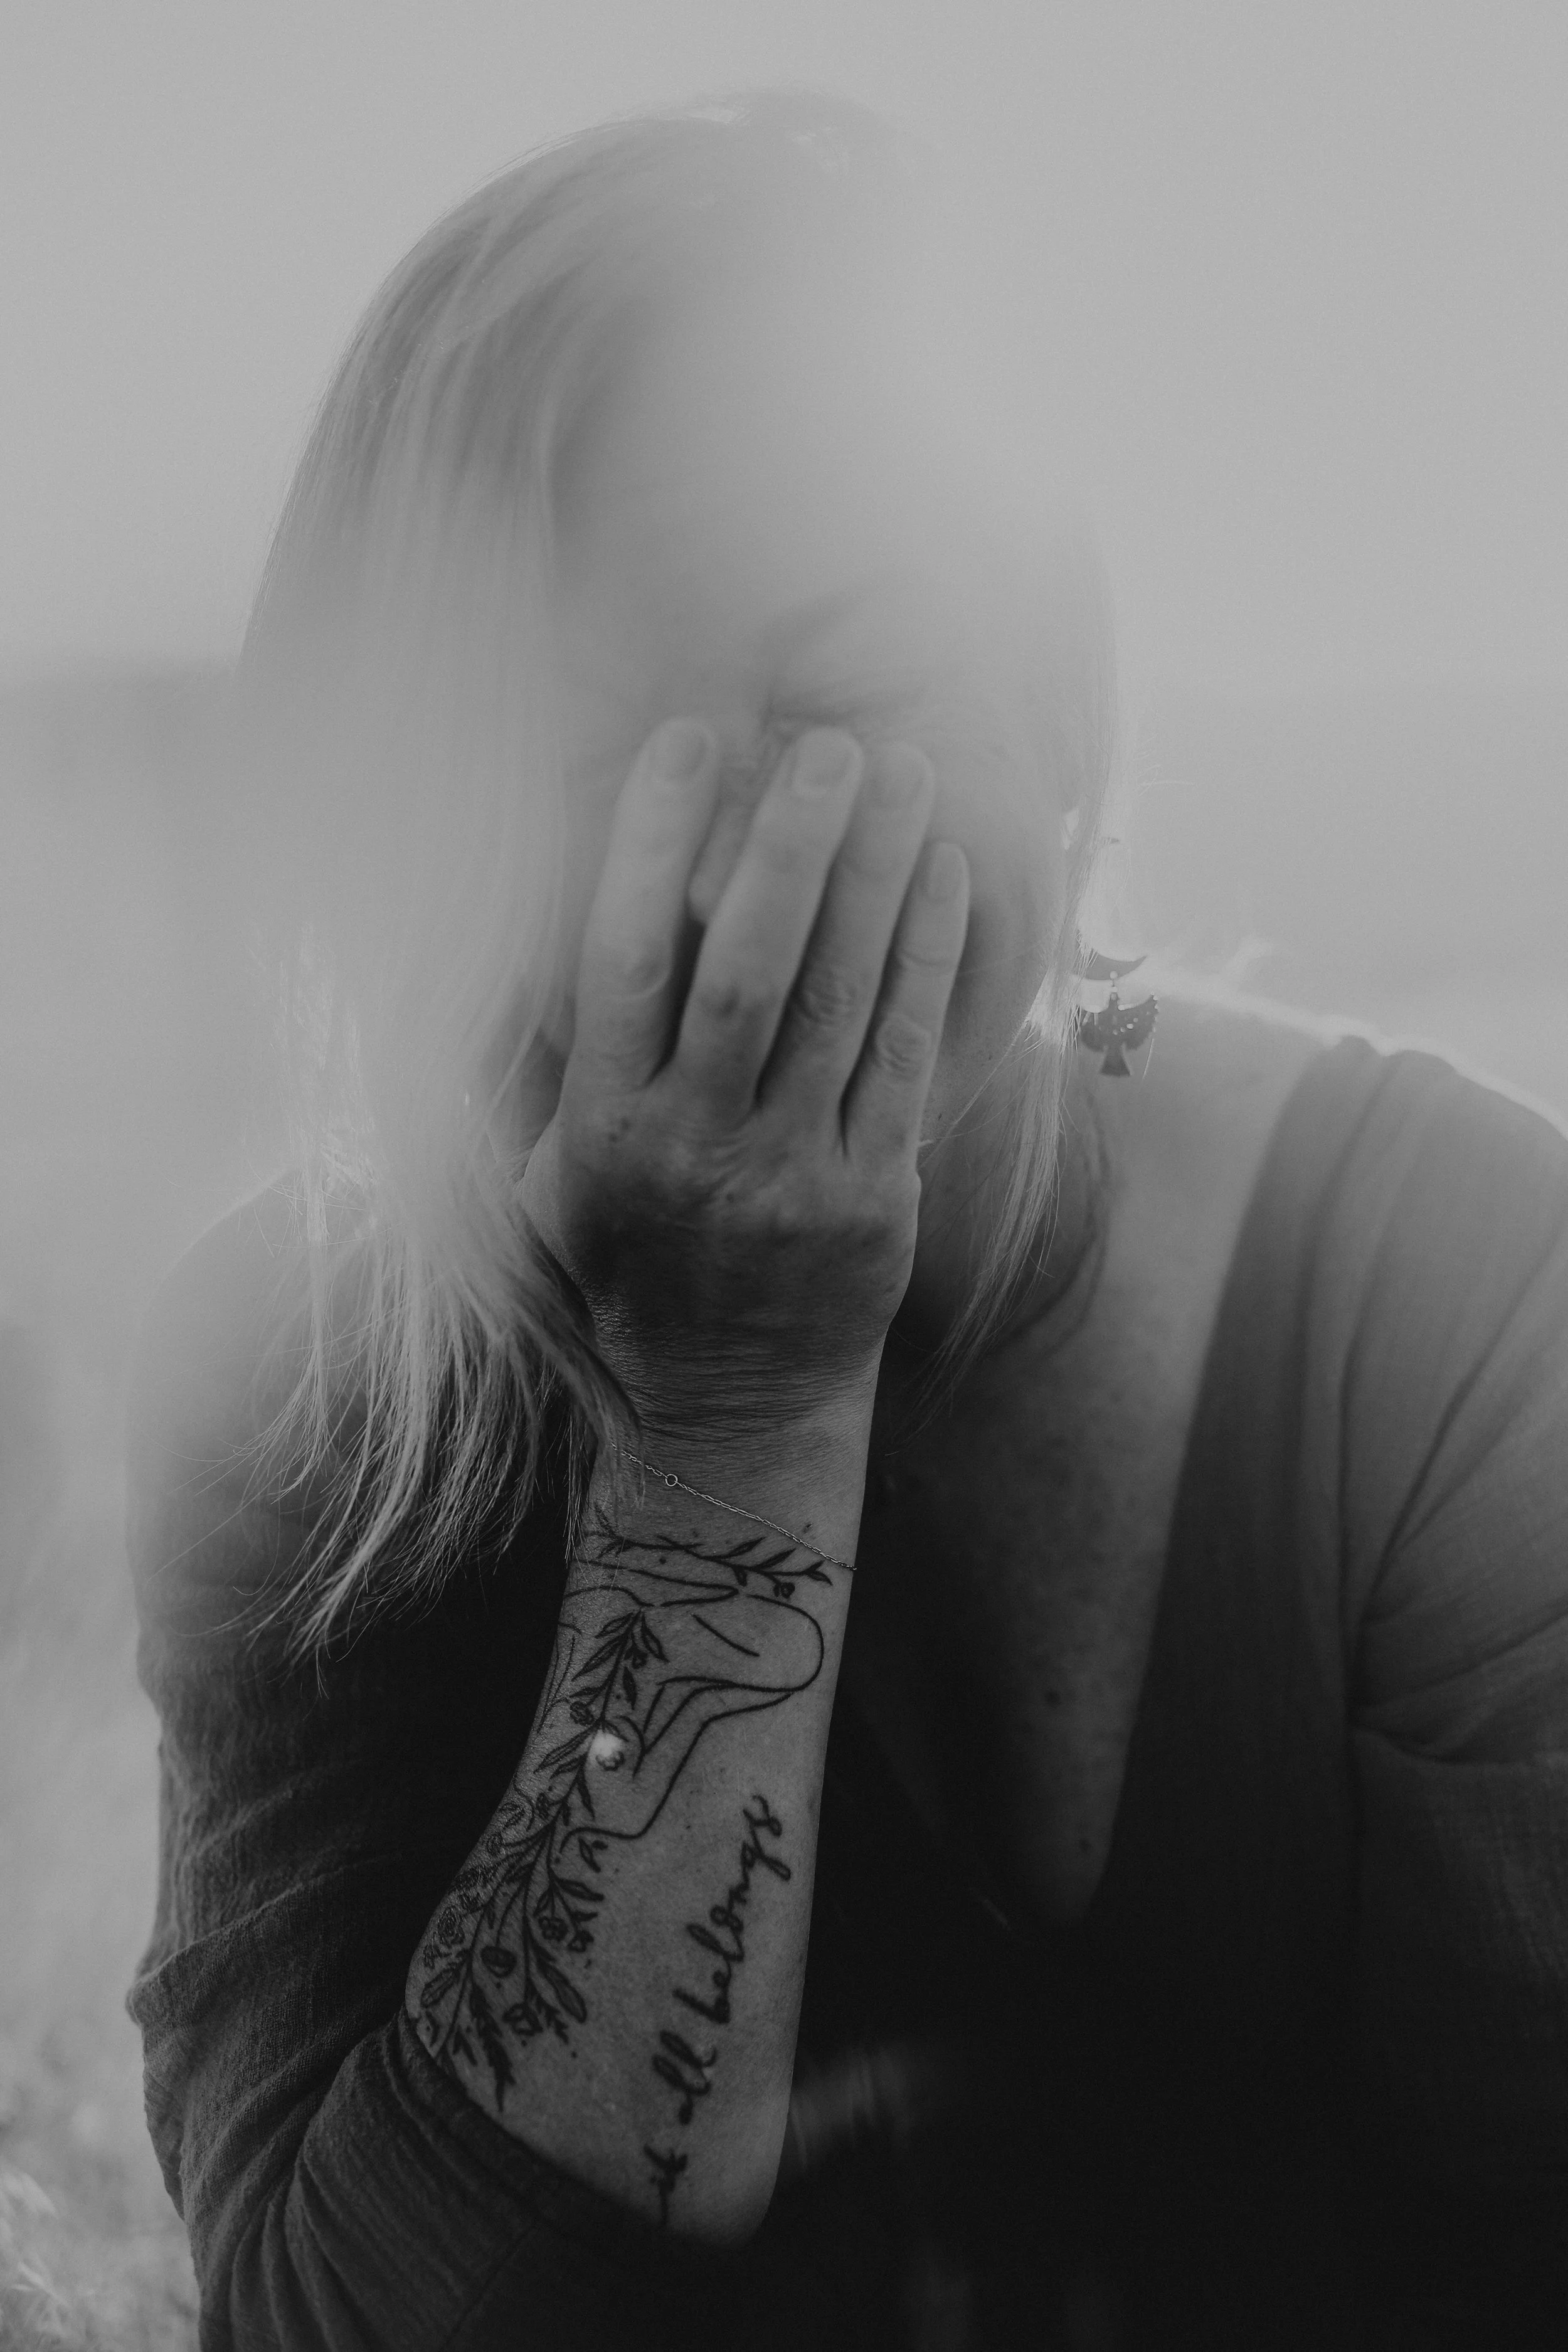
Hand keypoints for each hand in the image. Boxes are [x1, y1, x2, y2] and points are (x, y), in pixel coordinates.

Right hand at [520, 716, 968, 1450]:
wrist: (727, 1412)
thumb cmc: (624, 1274)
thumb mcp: (542, 1187)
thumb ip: (534, 1072)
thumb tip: (490, 940)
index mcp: (602, 1131)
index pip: (620, 964)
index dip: (647, 845)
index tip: (683, 742)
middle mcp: (695, 1148)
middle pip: (745, 972)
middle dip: (787, 848)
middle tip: (828, 745)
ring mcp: (794, 1175)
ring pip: (837, 1002)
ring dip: (875, 879)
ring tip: (905, 771)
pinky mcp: (876, 1199)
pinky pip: (904, 1060)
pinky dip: (925, 963)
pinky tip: (943, 877)